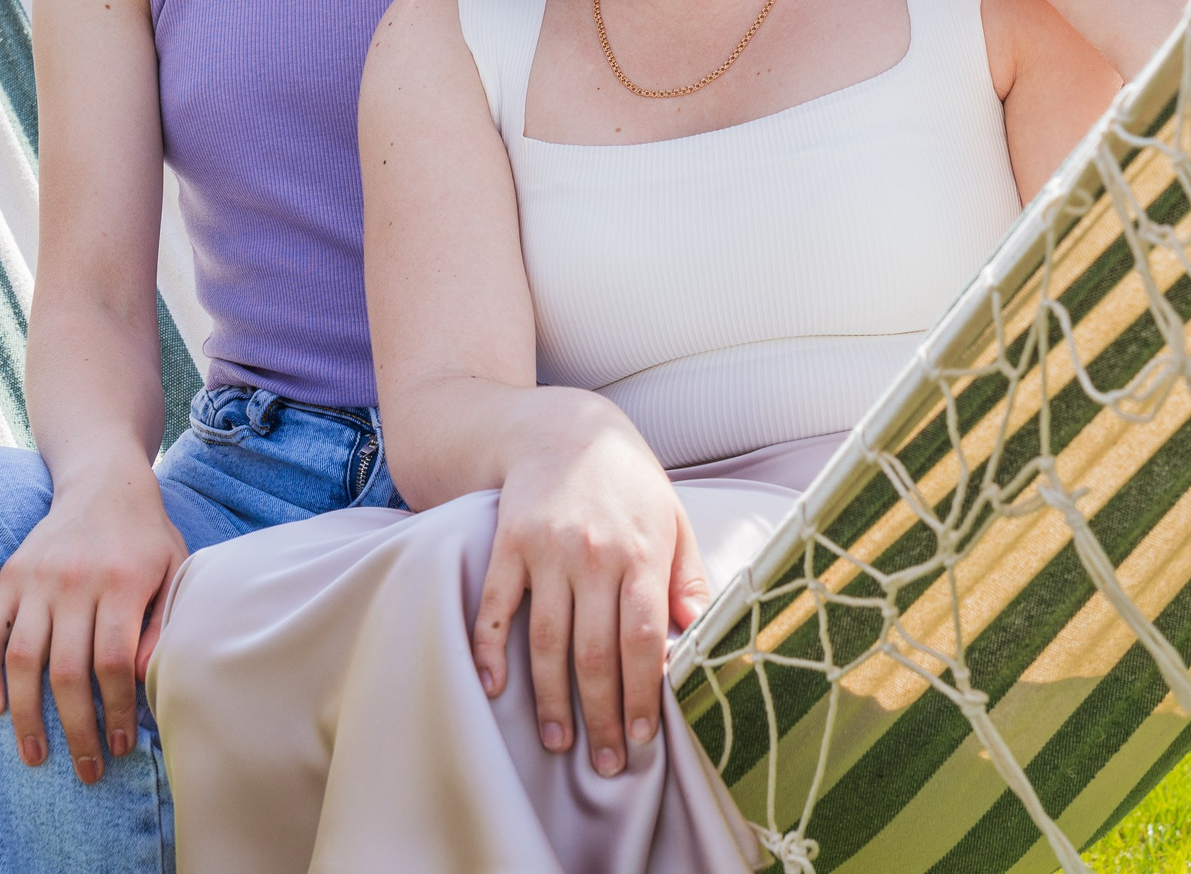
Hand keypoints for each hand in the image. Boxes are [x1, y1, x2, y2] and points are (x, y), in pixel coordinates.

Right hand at [0, 469, 186, 781]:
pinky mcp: (9, 577)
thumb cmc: (147, 538)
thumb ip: (162, 623)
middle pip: (67, 671)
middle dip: (76, 729)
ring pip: (22, 660)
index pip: (113, 663)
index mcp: (121, 583)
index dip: (116, 710)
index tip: (122, 745)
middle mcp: (73, 582)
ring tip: (35, 757)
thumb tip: (142, 681)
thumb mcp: (174, 570)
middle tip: (85, 770)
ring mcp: (36, 580)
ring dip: (26, 716)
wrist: (104, 483)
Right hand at [471, 418, 711, 776]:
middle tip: (607, 763)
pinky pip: (496, 607)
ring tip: (559, 742)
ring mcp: (547, 550)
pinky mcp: (508, 544)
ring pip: (547, 641)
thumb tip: (699, 633)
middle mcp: (594, 554)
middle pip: (595, 652)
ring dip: (551, 700)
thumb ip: (688, 577)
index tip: (644, 737)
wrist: (564, 428)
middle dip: (602, 715)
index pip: (643, 639)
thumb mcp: (672, 519)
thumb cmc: (628, 482)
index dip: (643, 694)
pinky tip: (494, 689)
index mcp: (642, 552)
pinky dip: (491, 650)